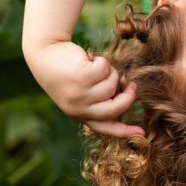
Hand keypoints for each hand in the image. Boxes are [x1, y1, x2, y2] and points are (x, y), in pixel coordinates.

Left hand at [26, 41, 141, 136]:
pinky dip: (101, 61)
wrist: (45, 52)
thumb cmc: (67, 70)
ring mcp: (79, 94)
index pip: (104, 127)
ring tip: (93, 67)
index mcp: (79, 114)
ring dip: (108, 72)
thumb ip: (98, 98)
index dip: (124, 131)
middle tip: (132, 86)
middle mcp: (78, 108)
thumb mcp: (80, 90)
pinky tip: (88, 60)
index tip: (140, 133)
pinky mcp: (81, 78)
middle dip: (128, 97)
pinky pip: (105, 70)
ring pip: (112, 85)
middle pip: (115, 108)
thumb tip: (127, 95)